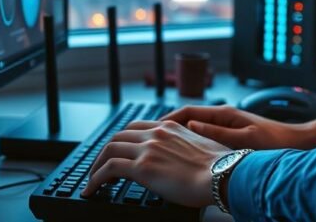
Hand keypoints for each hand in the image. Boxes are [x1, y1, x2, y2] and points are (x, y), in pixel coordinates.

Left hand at [80, 119, 229, 207]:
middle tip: (101, 167)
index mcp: (170, 127)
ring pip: (109, 150)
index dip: (123, 141)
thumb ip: (184, 146)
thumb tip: (180, 158)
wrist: (223, 174)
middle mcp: (156, 133)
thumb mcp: (200, 146)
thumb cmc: (219, 167)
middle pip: (119, 137)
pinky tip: (92, 189)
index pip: (136, 128)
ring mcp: (148, 149)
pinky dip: (95, 179)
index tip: (118, 153)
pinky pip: (108, 169)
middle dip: (106, 152)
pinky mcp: (142, 167)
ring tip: (93, 180)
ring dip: (97, 166)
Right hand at [161, 105, 315, 149]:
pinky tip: (184, 156)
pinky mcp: (230, 136)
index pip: (186, 113)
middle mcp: (222, 117)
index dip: (166, 120)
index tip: (152, 130)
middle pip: (186, 120)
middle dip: (167, 128)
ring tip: (160, 149)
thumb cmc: (275, 141)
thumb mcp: (244, 139)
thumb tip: (190, 128)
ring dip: (177, 136)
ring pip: (193, 129)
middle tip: (148, 140)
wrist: (297, 144)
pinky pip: (203, 138)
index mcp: (223, 114)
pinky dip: (190, 144)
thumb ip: (216, 133)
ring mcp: (225, 126)